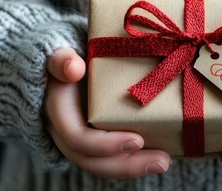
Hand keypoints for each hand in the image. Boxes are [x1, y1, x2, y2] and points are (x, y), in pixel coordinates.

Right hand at [44, 48, 170, 178]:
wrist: (63, 67)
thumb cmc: (66, 59)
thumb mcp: (60, 54)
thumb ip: (61, 59)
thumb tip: (73, 67)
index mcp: (57, 113)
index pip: (77, 138)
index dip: (105, 145)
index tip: (137, 140)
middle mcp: (65, 133)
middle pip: (92, 161)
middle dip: (127, 165)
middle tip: (162, 162)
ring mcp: (80, 140)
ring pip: (103, 164)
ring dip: (134, 167)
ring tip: (164, 162)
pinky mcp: (96, 141)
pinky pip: (112, 158)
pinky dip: (134, 160)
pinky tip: (158, 156)